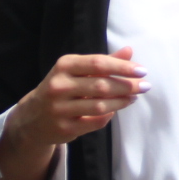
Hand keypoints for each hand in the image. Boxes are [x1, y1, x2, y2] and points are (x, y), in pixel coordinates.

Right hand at [9, 49, 147, 146]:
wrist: (33, 117)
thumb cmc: (62, 88)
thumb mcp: (77, 71)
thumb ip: (103, 62)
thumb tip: (129, 51)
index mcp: (64, 66)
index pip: (98, 63)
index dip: (122, 67)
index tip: (142, 71)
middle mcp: (59, 86)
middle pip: (101, 85)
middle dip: (127, 86)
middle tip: (145, 86)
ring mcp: (60, 109)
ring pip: (100, 106)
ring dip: (121, 102)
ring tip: (133, 97)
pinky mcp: (64, 128)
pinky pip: (95, 122)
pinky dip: (108, 116)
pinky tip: (115, 110)